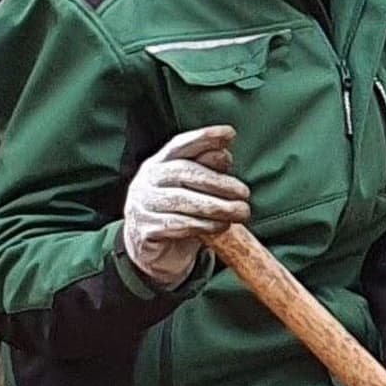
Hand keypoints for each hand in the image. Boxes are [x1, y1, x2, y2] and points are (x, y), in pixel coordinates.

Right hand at [121, 125, 247, 286]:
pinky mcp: (145, 230)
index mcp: (158, 163)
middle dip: (218, 182)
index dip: (203, 137)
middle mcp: (146, 180)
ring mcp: (141, 205)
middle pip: (183, 173)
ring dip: (217, 207)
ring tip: (240, 212)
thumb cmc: (178, 213)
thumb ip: (206, 170)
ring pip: (183, 201)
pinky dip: (204, 225)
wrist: (152, 252)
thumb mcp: (192, 190)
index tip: (229, 134)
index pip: (179, 145)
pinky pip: (178, 224)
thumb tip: (223, 154)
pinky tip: (222, 226)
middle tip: (244, 192)